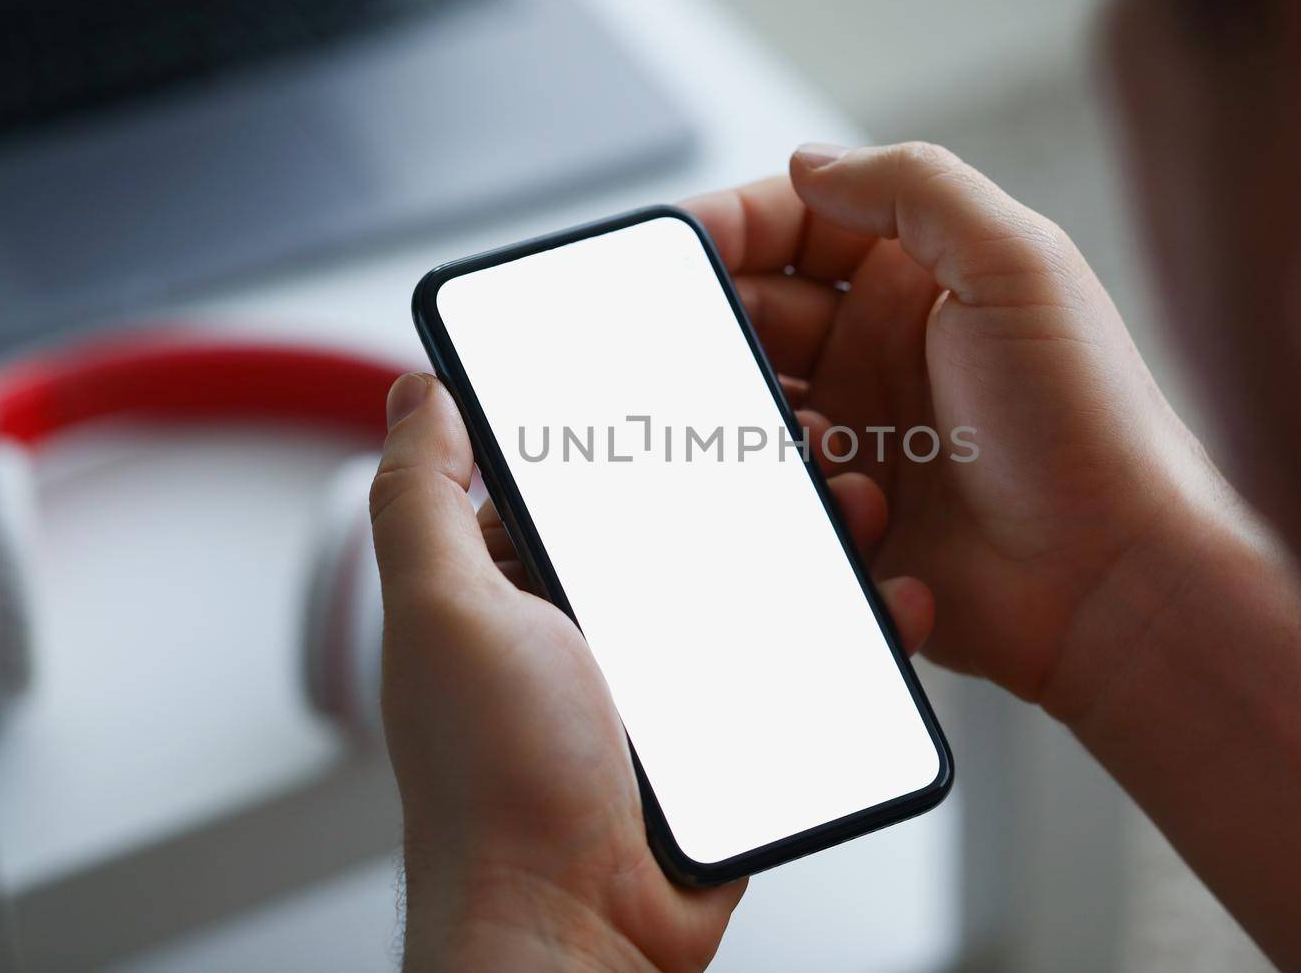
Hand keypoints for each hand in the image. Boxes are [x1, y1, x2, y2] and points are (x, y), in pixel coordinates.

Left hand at [370, 372, 937, 970]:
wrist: (579, 928)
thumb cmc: (496, 785)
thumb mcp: (445, 612)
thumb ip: (421, 497)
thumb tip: (417, 391)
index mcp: (514, 589)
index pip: (575, 477)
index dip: (633, 426)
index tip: (698, 382)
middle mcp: (585, 628)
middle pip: (676, 521)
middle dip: (743, 476)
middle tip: (803, 439)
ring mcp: (659, 682)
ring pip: (746, 584)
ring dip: (808, 541)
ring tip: (858, 502)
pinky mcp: (723, 732)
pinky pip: (789, 662)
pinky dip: (841, 629)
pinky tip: (883, 599)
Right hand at [684, 143, 1232, 706]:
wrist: (1116, 579)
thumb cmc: (1089, 420)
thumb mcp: (1018, 263)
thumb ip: (914, 187)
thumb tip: (807, 163)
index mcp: (920, 276)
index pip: (798, 224)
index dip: (733, 225)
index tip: (676, 245)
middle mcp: (886, 348)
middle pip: (758, 313)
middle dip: (728, 330)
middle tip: (717, 359)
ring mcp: (868, 432)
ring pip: (757, 407)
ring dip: (769, 424)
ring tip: (822, 449)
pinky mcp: (857, 514)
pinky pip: (782, 493)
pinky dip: (804, 495)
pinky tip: (864, 508)